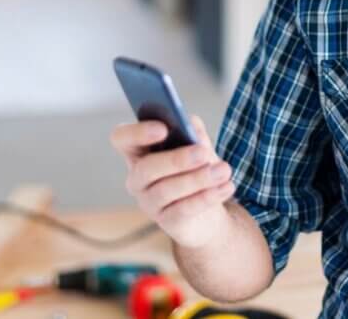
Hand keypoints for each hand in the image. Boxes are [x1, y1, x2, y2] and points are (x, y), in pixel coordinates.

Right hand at [110, 115, 235, 248]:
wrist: (208, 210)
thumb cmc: (198, 168)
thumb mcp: (197, 145)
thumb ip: (192, 131)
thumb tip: (191, 125)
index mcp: (139, 151)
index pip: (121, 138)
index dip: (137, 132)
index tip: (163, 128)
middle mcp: (138, 178)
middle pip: (146, 168)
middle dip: (176, 160)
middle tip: (203, 152)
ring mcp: (149, 202)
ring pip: (166, 190)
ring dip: (198, 178)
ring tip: (224, 170)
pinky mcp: (166, 222)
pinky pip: (182, 210)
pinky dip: (206, 197)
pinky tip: (226, 187)